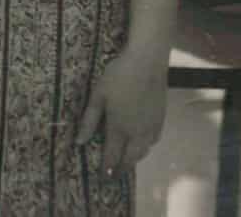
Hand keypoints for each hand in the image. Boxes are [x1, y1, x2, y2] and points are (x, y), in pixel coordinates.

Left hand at [76, 49, 167, 178]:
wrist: (147, 63)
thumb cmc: (118, 76)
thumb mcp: (98, 95)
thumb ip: (89, 121)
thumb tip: (79, 142)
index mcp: (119, 128)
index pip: (113, 156)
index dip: (107, 168)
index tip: (102, 177)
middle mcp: (137, 133)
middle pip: (130, 159)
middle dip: (121, 168)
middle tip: (113, 174)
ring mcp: (151, 128)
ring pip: (143, 152)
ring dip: (133, 159)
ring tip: (125, 161)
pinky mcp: (161, 120)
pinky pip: (153, 142)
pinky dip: (145, 148)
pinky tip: (140, 144)